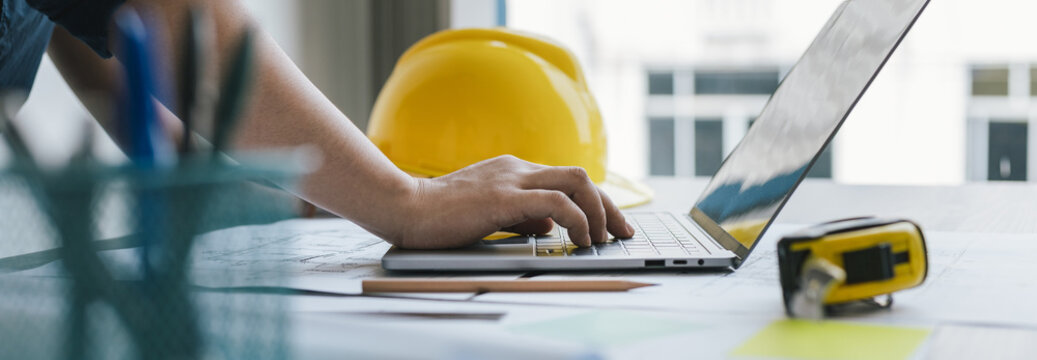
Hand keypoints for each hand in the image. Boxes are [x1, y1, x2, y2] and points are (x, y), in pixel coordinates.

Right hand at [391, 155, 635, 248]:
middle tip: (621, 233)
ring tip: (600, 239)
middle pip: (580, 176)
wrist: (405, 207)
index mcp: (513, 170)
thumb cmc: (440, 215)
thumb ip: (521, 214)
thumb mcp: (489, 213)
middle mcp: (517, 168)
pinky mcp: (503, 196)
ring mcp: (511, 179)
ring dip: (598, 211)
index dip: (597, 202)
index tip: (612, 226)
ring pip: (575, 181)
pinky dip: (576, 219)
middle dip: (609, 205)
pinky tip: (578, 238)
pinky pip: (555, 201)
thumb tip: (549, 223)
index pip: (567, 179)